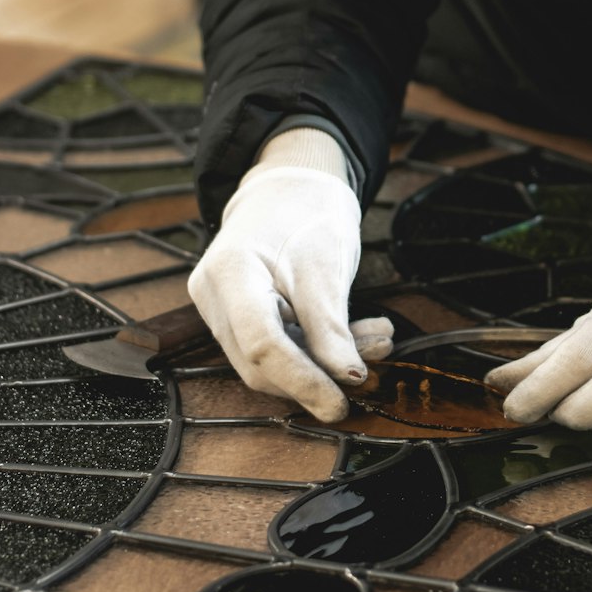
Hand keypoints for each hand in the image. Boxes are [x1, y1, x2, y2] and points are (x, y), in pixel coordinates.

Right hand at [188, 145, 391, 421]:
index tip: (341, 403)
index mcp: (229, 272)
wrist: (290, 187)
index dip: (302, 381)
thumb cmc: (306, 212)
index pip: (261, 344)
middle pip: (261, 362)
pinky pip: (278, 347)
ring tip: (378, 341)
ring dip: (325, 362)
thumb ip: (331, 325)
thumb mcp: (327, 262)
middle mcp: (213, 296)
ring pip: (271, 360)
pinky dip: (318, 348)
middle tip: (374, 365)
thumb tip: (348, 379)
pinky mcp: (240, 317)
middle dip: (318, 374)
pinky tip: (361, 336)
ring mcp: (222, 308)